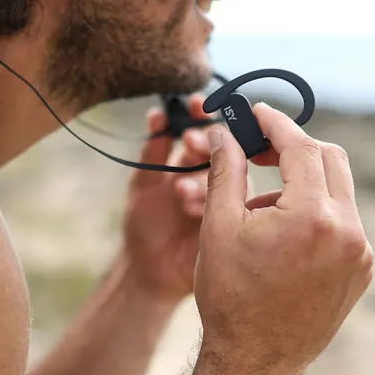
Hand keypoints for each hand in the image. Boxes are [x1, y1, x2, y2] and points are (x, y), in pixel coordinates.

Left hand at [122, 95, 252, 302]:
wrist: (148, 272)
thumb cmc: (145, 228)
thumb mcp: (142, 186)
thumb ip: (152, 153)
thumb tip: (159, 115)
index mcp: (193, 165)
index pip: (204, 130)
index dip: (202, 114)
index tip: (195, 103)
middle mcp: (213, 178)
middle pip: (220, 148)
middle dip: (206, 141)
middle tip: (191, 142)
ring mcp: (225, 200)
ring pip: (225, 176)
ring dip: (203, 177)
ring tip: (179, 190)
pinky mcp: (231, 224)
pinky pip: (228, 206)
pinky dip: (208, 203)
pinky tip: (189, 208)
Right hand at [194, 102, 373, 374]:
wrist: (256, 362)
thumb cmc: (230, 297)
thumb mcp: (218, 227)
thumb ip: (226, 170)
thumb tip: (226, 132)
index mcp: (313, 217)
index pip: (301, 147)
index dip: (276, 124)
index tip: (256, 113)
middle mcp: (348, 231)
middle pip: (329, 160)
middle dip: (294, 148)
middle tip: (258, 151)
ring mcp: (360, 253)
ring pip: (337, 192)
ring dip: (301, 184)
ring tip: (259, 209)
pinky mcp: (361, 271)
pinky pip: (342, 223)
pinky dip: (314, 214)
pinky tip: (280, 236)